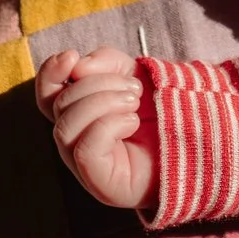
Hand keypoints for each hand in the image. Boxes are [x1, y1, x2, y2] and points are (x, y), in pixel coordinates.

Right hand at [34, 47, 154, 209]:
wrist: (191, 144)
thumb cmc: (159, 112)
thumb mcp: (132, 73)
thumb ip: (107, 62)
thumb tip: (78, 67)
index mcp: (78, 113)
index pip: (47, 94)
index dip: (50, 73)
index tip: (71, 56)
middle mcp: (74, 139)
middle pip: (60, 104)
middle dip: (99, 84)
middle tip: (134, 88)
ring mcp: (83, 163)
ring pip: (67, 126)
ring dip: (104, 102)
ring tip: (134, 103)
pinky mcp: (98, 181)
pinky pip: (85, 149)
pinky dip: (109, 125)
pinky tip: (132, 122)